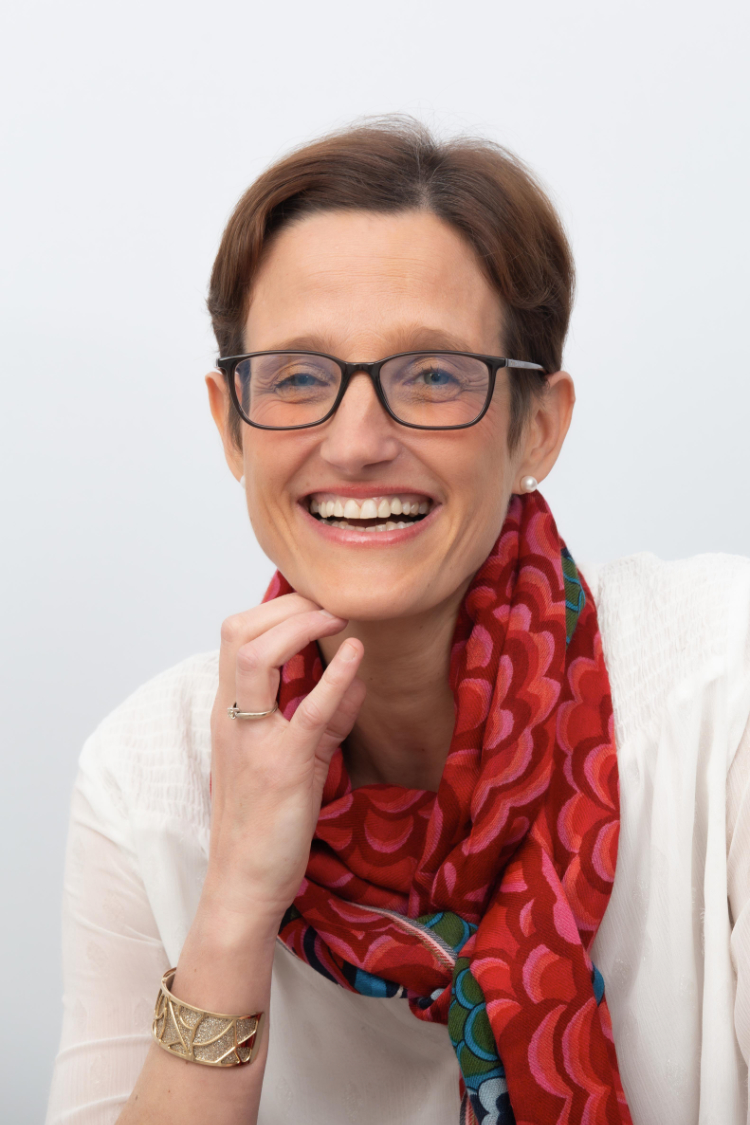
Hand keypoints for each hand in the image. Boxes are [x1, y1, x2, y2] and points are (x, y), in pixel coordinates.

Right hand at [201, 594, 364, 929]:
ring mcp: (254, 740)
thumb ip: (326, 716)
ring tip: (337, 616)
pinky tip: (357, 655)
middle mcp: (232, 718)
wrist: (244, 883)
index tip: (316, 602)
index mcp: (229, 713)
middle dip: (287, 605)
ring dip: (300, 626)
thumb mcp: (298, 758)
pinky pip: (307, 711)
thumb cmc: (265, 823)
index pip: (237, 636)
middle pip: (239, 632)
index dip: (277, 609)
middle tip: (329, 601)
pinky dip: (335, 677)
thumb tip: (358, 677)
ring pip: (256, 657)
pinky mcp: (283, 767)